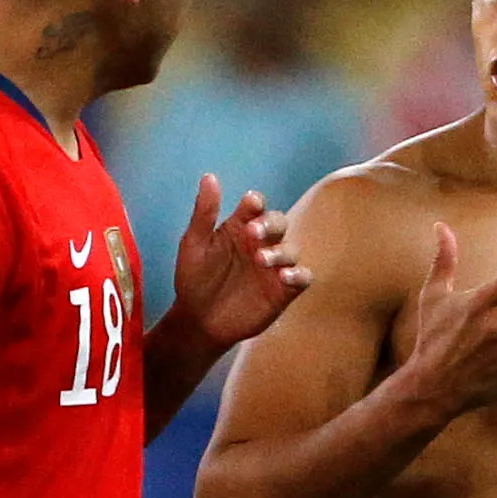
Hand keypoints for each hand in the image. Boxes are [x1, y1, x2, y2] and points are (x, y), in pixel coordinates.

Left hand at [169, 176, 311, 349]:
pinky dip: (299, 275)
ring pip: (291, 249)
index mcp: (240, 226)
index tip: (250, 204)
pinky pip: (302, 278)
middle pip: (279, 222)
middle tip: (254, 232)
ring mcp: (274, 266)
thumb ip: (204, 213)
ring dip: (281, 251)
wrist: (198, 320)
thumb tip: (209, 176)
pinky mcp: (284, 290)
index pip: (255, 206)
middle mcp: (261, 242)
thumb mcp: (194, 244)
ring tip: (261, 260)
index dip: (255, 203)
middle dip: (270, 224)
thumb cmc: (194, 279)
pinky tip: (284, 277)